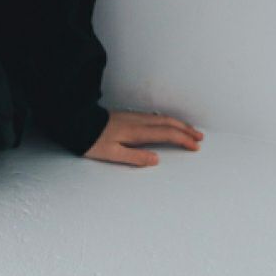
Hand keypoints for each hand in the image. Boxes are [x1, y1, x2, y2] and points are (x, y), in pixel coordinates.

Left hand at [83, 110, 203, 166]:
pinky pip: (154, 117)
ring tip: (189, 130)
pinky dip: (167, 120)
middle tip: (200, 138)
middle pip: (168, 123)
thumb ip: (134, 157)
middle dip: (186, 130)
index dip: (183, 140)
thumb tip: (156, 159)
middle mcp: (137, 122)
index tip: (195, 147)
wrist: (76, 122)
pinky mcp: (128, 116)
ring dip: (178, 124)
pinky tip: (167, 124)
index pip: (166, 134)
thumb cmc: (91, 141)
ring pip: (161, 118)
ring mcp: (133, 117)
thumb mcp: (111, 154)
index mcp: (136, 132)